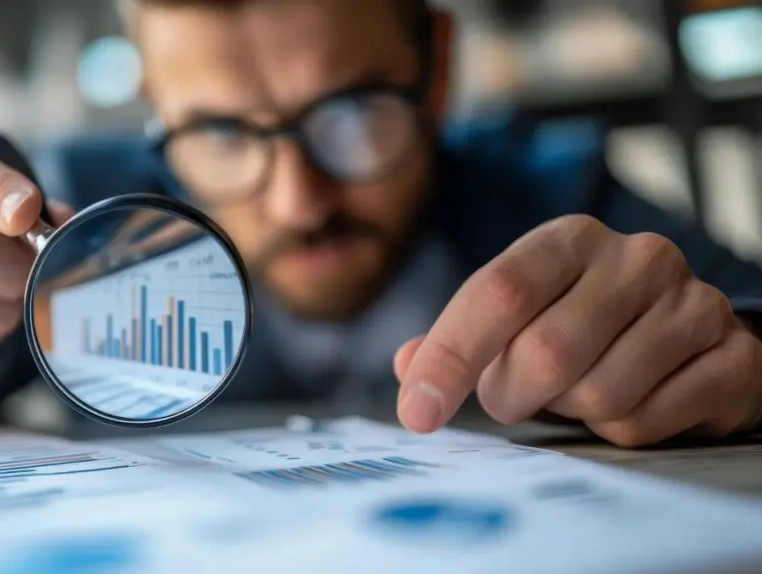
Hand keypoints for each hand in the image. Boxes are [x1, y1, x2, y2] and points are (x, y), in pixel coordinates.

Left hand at [394, 215, 761, 446]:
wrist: (684, 334)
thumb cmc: (582, 325)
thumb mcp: (516, 317)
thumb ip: (459, 339)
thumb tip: (407, 366)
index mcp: (569, 240)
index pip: (498, 292)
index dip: (450, 357)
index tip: (416, 413)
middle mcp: (637, 259)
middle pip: (545, 354)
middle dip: (513, 395)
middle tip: (515, 397)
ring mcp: (693, 304)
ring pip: (598, 395)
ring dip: (572, 412)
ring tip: (582, 389)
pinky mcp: (734, 356)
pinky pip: (646, 422)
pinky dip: (620, 431)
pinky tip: (630, 400)